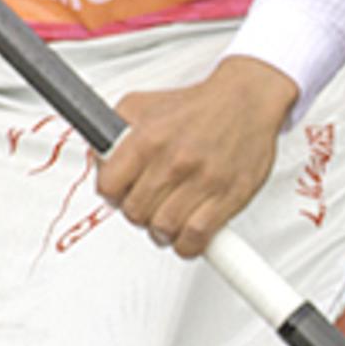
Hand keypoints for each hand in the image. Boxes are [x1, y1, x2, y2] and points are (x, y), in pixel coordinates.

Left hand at [98, 54, 298, 259]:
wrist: (246, 101)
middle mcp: (174, 161)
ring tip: (167, 220)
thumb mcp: (142, 105)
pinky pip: (195, 238)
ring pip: (163, 230)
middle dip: (138, 214)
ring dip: (162, 231)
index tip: (120, 194)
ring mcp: (202, 181)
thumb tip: (98, 158)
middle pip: (135, 213)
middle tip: (148, 206)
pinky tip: (187, 233)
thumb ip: (113, 131)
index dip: (112, 195)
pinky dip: (187, 244)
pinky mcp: (228, 198)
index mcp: (149, 138)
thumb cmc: (196, 107)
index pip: (109, 187)